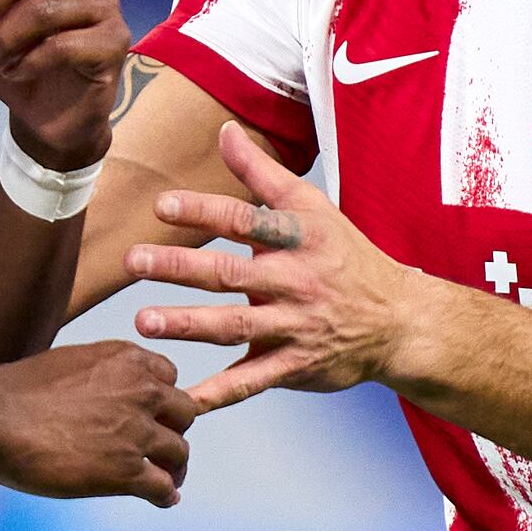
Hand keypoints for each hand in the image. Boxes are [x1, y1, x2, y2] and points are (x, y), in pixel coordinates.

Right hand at [0, 332, 195, 506]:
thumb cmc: (17, 391)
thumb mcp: (71, 362)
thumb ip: (99, 375)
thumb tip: (98, 393)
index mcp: (126, 360)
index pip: (169, 377)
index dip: (162, 400)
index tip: (155, 414)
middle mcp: (141, 392)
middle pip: (183, 414)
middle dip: (174, 431)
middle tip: (164, 448)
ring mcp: (136, 433)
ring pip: (178, 453)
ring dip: (175, 467)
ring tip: (168, 479)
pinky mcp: (125, 472)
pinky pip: (162, 486)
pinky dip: (166, 495)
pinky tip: (163, 500)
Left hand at [123, 124, 426, 406]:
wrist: (398, 321)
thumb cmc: (346, 257)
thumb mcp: (311, 208)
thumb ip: (261, 173)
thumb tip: (225, 130)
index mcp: (297, 239)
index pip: (246, 219)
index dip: (205, 210)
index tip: (161, 205)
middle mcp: (294, 282)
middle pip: (231, 273)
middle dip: (179, 266)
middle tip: (133, 261)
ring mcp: (294, 327)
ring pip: (236, 327)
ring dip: (188, 325)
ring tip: (143, 323)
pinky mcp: (294, 366)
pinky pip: (251, 382)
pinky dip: (218, 394)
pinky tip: (183, 400)